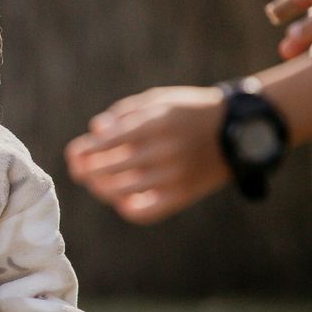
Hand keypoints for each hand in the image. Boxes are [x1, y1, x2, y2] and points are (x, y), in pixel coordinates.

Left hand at [66, 86, 229, 223]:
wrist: (236, 131)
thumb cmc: (188, 112)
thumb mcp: (158, 100)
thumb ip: (123, 113)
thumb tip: (94, 131)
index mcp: (155, 123)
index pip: (108, 141)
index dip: (86, 150)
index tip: (75, 154)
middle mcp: (164, 150)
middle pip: (110, 169)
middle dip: (88, 171)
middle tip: (80, 170)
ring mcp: (174, 175)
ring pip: (124, 191)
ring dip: (103, 189)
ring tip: (97, 183)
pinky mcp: (183, 194)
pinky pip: (147, 211)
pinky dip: (128, 208)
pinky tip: (122, 200)